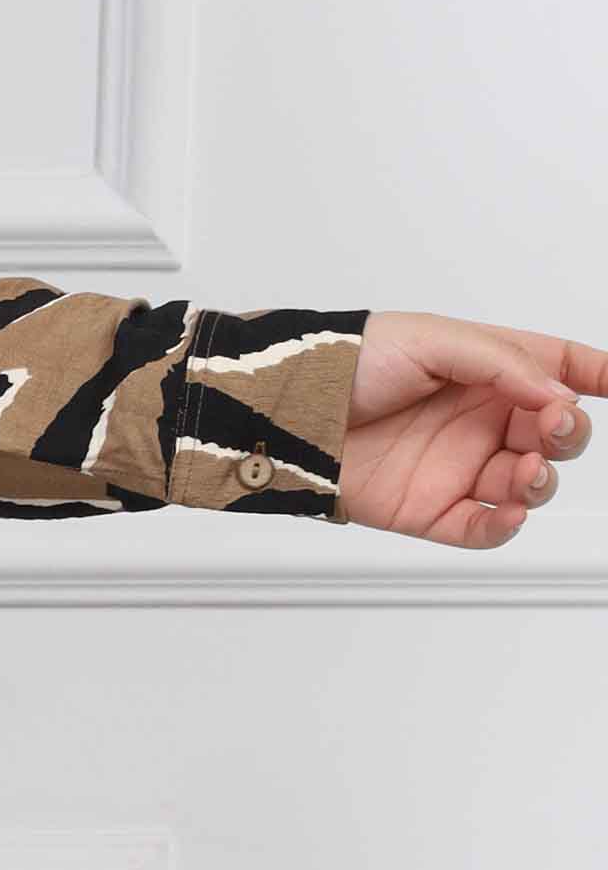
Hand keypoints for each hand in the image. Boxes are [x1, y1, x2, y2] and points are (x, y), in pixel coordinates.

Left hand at [342, 313, 602, 545]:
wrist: (292, 411)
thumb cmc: (351, 363)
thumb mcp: (434, 340)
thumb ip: (504, 363)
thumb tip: (558, 392)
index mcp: (489, 370)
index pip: (560, 370)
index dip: (596, 375)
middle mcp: (480, 419)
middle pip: (555, 434)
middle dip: (570, 432)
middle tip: (555, 425)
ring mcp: (459, 467)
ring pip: (528, 485)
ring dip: (541, 481)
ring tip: (527, 472)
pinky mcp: (431, 510)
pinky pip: (482, 529)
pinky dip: (503, 528)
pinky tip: (507, 514)